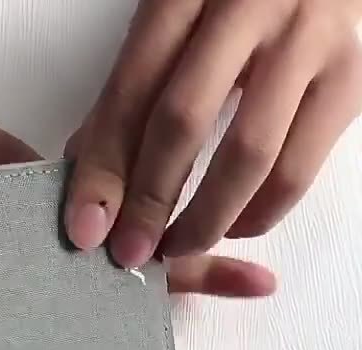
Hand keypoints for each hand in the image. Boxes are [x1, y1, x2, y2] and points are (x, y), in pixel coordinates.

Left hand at [64, 0, 361, 267]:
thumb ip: (129, 93)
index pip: (132, 93)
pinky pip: (298, 168)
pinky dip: (259, 213)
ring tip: (177, 247)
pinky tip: (231, 227)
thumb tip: (89, 182)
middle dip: (148, 202)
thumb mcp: (172, 23)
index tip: (84, 228)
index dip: (103, 170)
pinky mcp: (350, 78)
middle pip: (183, 122)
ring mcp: (308, 40)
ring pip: (248, 155)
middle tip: (128, 253)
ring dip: (204, 220)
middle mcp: (249, 7)